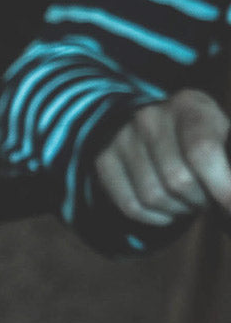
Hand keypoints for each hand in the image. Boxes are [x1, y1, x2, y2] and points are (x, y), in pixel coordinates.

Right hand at [94, 89, 230, 226]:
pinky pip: (130, 206)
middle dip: (199, 200)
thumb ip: (229, 157)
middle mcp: (149, 117)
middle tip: (207, 199)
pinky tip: (167, 211)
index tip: (230, 206)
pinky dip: (154, 218)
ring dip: (177, 210)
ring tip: (188, 202)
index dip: (221, 185)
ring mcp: (122, 139)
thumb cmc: (200, 136)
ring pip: (153, 197)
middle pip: (177, 180)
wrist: (153, 126)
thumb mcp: (222, 134)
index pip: (202, 151)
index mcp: (187, 104)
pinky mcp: (104, 161)